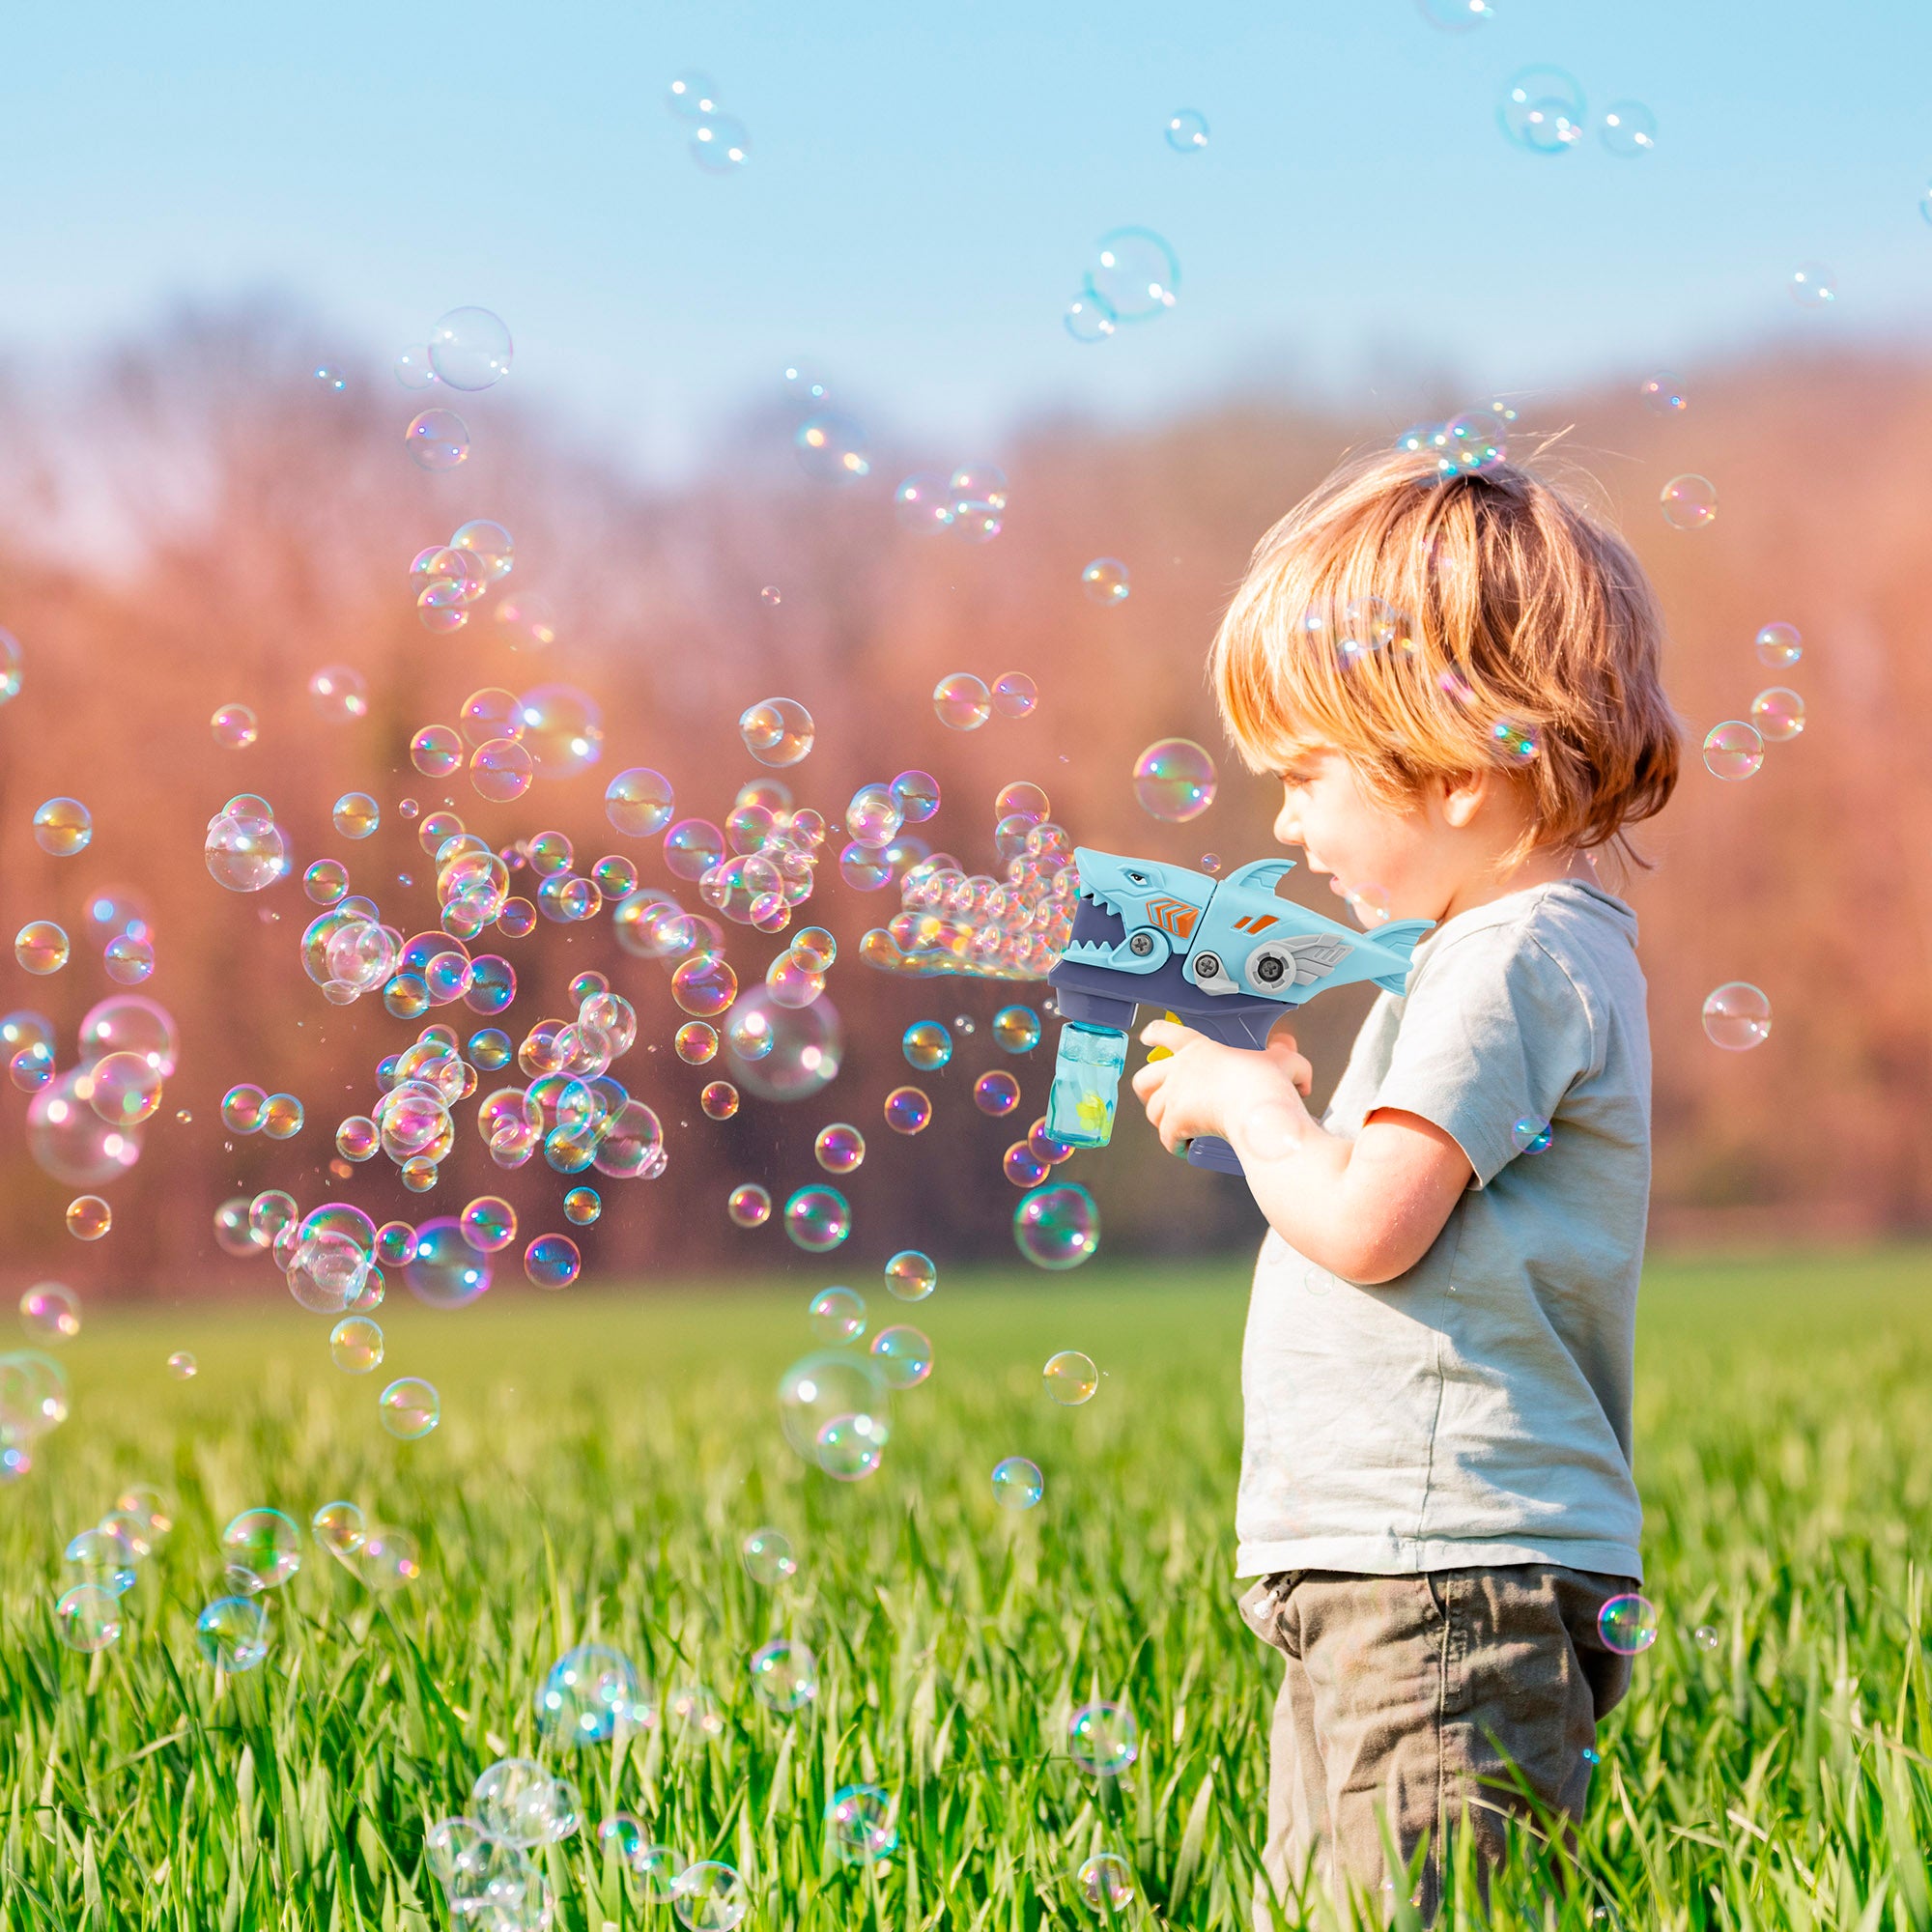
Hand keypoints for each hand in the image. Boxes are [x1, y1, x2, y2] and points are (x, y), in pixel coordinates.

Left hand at [1129, 1020, 1312, 1155]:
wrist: (1258, 1110)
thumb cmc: (1267, 1084)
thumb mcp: (1282, 1060)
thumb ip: (1283, 1052)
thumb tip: (1287, 1049)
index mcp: (1198, 1048)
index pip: (1164, 1032)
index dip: (1154, 1034)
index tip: (1148, 1037)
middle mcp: (1178, 1071)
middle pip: (1143, 1079)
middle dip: (1146, 1091)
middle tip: (1157, 1097)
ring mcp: (1173, 1097)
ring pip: (1153, 1111)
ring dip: (1162, 1121)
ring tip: (1178, 1127)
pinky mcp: (1174, 1123)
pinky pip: (1165, 1137)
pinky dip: (1174, 1144)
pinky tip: (1184, 1147)